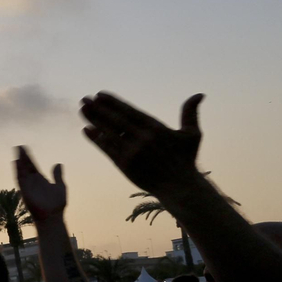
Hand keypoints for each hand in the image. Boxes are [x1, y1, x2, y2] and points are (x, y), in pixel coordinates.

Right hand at [13, 147, 65, 222]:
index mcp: (40, 180)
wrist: (52, 216)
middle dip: (23, 157)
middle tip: (19, 146)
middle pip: (26, 167)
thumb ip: (57, 175)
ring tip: (17, 152)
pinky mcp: (25, 191)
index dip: (29, 158)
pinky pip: (20, 179)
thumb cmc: (56, 204)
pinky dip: (18, 171)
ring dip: (19, 162)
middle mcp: (33, 182)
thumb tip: (58, 164)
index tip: (25, 149)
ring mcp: (28, 186)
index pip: (33, 166)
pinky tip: (16, 162)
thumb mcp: (60, 186)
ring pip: (22, 171)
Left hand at [80, 92, 203, 195]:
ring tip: (82, 110)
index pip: (129, 111)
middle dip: (98, 108)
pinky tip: (86, 130)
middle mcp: (143, 138)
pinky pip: (107, 149)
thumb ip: (190, 113)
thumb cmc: (186, 159)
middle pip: (115, 120)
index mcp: (156, 128)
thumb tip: (199, 94)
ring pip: (108, 132)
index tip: (100, 94)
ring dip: (93, 120)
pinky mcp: (125, 165)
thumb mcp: (192, 135)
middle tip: (84, 99)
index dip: (113, 102)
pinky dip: (96, 139)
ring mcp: (132, 152)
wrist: (179, 187)